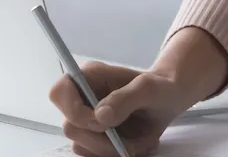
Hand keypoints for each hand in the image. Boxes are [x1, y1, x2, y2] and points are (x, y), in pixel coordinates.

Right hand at [50, 61, 194, 156]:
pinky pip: (93, 154)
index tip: (101, 123)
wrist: (169, 100)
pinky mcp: (94, 136)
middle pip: (71, 126)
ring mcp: (86, 119)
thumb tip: (100, 115)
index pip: (59, 93)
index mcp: (89, 77)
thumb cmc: (160, 87)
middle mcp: (82, 98)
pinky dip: (114, 154)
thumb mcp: (149, 89)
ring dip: (111, 150)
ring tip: (139, 142)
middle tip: (128, 142)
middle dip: (100, 140)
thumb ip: (126, 98)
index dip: (73, 111)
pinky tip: (136, 145)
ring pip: (81, 145)